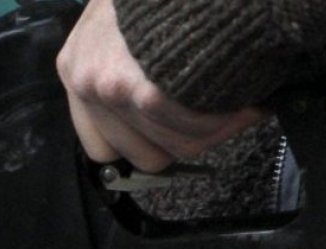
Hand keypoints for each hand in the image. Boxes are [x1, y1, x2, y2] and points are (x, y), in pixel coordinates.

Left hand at [55, 0, 261, 170]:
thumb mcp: (125, 19)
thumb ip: (124, 64)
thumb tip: (152, 118)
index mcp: (76, 69)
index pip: (102, 146)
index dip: (147, 143)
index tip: (177, 132)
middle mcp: (88, 84)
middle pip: (142, 153)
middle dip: (185, 139)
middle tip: (215, 114)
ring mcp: (114, 91)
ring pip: (175, 145)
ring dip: (215, 128)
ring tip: (238, 99)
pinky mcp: (147, 94)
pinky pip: (193, 132)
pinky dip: (230, 119)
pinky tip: (248, 98)